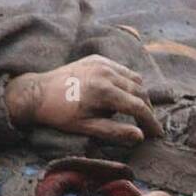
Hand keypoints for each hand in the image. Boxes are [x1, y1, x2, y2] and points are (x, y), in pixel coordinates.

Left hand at [7, 55, 162, 144]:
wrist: (38, 92)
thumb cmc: (61, 114)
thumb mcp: (87, 128)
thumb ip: (115, 132)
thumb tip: (139, 136)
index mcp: (104, 91)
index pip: (138, 107)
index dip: (150, 122)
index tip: (157, 134)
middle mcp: (107, 73)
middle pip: (140, 91)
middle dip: (147, 110)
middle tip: (148, 125)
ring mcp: (102, 63)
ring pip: (134, 78)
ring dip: (139, 95)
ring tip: (137, 111)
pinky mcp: (98, 59)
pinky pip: (122, 70)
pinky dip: (128, 82)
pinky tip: (123, 95)